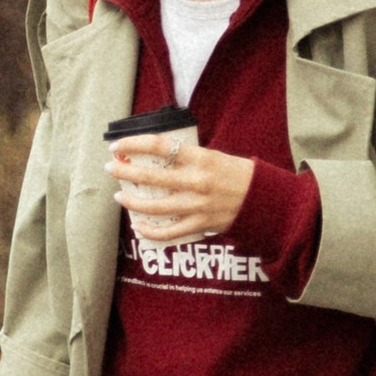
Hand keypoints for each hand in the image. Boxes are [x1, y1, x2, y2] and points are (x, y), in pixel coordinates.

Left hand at [110, 132, 255, 241]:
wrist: (264, 200)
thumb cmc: (237, 174)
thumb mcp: (214, 156)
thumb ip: (186, 157)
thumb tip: (153, 155)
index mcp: (201, 158)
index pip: (159, 146)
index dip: (134, 144)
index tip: (117, 145)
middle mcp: (197, 181)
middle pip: (151, 177)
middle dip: (125, 172)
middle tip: (111, 168)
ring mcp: (198, 205)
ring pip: (155, 207)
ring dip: (132, 201)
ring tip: (120, 195)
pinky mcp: (201, 225)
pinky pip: (169, 232)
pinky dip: (150, 231)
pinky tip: (138, 226)